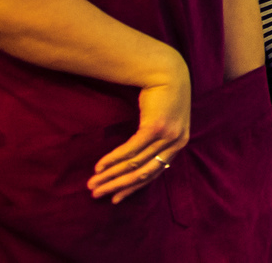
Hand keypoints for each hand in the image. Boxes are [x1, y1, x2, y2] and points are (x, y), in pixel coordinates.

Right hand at [88, 52, 190, 201]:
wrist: (167, 72)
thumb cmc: (162, 97)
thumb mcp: (162, 122)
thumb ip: (153, 141)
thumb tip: (132, 161)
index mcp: (178, 144)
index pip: (154, 173)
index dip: (133, 187)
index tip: (115, 199)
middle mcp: (176, 143)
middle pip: (143, 173)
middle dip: (118, 186)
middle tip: (97, 194)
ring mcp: (168, 136)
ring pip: (135, 164)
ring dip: (111, 176)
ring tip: (93, 183)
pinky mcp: (156, 128)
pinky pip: (131, 150)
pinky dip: (113, 160)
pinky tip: (99, 166)